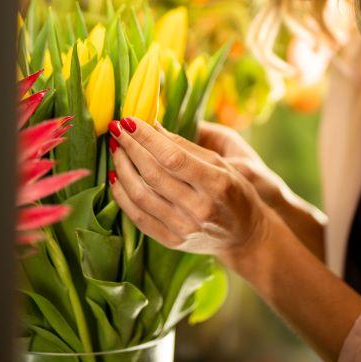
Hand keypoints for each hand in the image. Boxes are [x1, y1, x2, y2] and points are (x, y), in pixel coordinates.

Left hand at [108, 118, 273, 265]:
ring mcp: (184, 228)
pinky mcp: (171, 241)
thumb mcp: (220, 163)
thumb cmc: (234, 191)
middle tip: (116, 129)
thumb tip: (151, 125)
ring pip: (140, 195)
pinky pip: (137, 217)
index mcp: (216, 184)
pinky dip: (122, 195)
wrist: (244, 235)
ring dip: (122, 168)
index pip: (173, 157)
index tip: (129, 120)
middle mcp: (199, 209)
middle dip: (130, 147)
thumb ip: (185, 146)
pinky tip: (117, 176)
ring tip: (116, 149)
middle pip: (153, 174)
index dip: (147, 138)